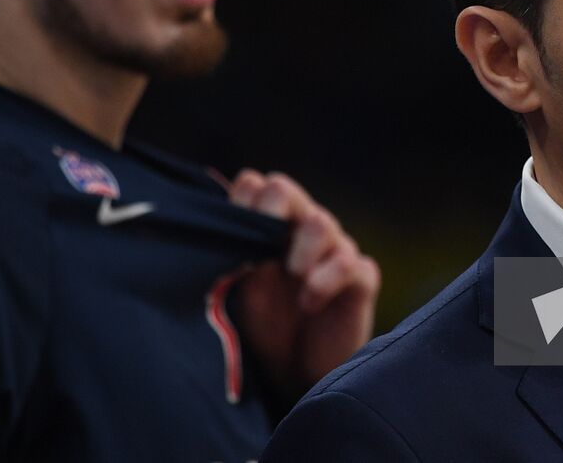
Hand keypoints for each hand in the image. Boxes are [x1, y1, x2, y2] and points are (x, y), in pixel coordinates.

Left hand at [229, 169, 380, 400]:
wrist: (296, 376)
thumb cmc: (262, 329)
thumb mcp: (238, 294)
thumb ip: (228, 260)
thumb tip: (202, 231)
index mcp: (268, 227)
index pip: (253, 186)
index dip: (240, 201)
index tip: (230, 231)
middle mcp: (300, 230)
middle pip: (284, 190)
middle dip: (270, 209)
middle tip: (262, 244)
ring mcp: (333, 251)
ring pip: (320, 222)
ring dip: (301, 248)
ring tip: (293, 274)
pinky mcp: (360, 279)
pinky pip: (350, 263)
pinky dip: (326, 279)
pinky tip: (309, 303)